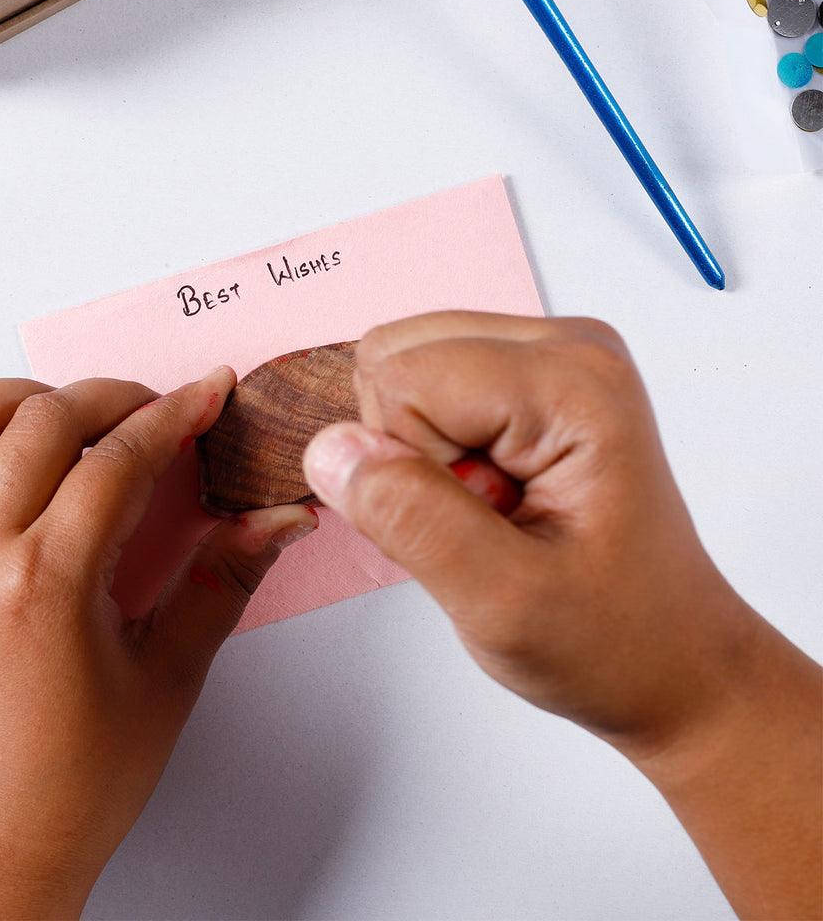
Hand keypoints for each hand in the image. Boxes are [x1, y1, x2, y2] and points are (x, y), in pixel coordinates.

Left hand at [0, 369, 316, 920]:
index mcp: (45, 584)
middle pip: (40, 422)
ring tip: (66, 415)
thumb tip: (275, 520)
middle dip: (110, 396)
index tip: (207, 393)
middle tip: (154, 407)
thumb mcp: (169, 677)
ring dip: (16, 401)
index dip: (175, 413)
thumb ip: (223, 581)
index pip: (119, 459)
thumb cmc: (75, 783)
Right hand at [304, 311, 820, 919]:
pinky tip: (488, 493)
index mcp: (573, 383)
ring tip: (491, 508)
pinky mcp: (530, 375)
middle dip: (409, 448)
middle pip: (396, 356)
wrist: (670, 656)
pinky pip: (424, 384)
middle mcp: (566, 344)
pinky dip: (433, 446)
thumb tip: (329, 449)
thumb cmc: (613, 638)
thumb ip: (410, 518)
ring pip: (401, 366)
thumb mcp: (501, 602)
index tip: (476, 521)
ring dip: (420, 450)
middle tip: (483, 515)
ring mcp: (549, 354)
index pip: (402, 379)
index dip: (408, 467)